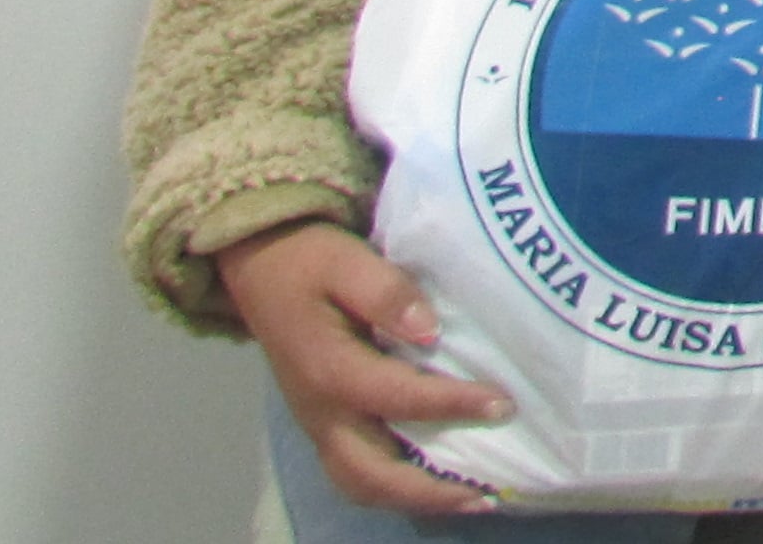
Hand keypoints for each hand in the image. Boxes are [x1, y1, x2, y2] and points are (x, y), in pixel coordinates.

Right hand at [217, 219, 511, 514]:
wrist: (260, 267)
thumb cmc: (310, 261)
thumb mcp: (347, 261)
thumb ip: (387, 294)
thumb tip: (429, 330)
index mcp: (329, 371)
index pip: (397, 399)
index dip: (452, 405)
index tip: (502, 405)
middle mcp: (321, 411)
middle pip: (369, 475)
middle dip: (429, 491)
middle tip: (488, 493)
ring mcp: (318, 424)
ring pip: (359, 484)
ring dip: (412, 500)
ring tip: (471, 499)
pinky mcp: (322, 424)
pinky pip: (355, 472)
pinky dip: (394, 488)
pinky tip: (436, 482)